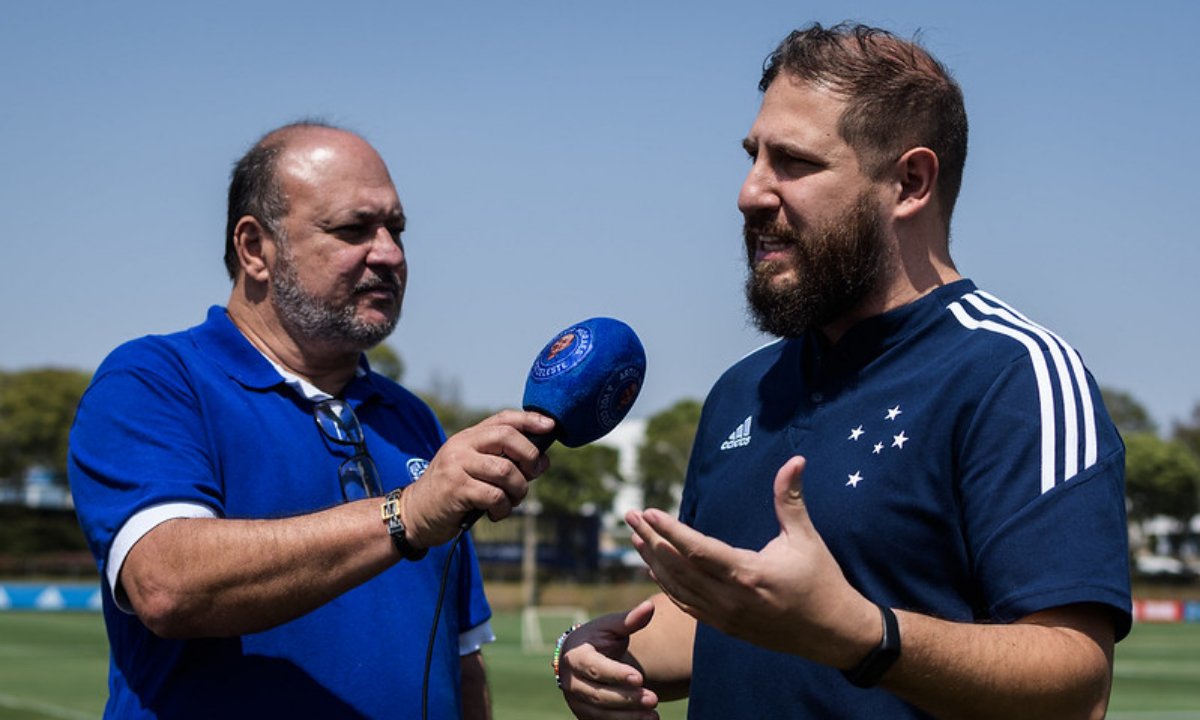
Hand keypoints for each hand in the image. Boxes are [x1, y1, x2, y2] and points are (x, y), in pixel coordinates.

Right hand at [402, 410, 553, 546]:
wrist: (414, 513)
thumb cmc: (451, 492)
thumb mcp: (472, 468)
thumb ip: (503, 461)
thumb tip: (542, 460)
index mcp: (467, 437)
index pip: (503, 419)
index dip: (530, 420)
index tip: (550, 425)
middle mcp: (461, 446)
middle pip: (507, 437)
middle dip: (529, 457)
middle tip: (531, 474)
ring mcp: (457, 466)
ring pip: (506, 471)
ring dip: (518, 490)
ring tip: (511, 501)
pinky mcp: (456, 490)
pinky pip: (495, 496)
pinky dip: (503, 508)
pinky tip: (495, 513)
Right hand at [559, 601, 660, 719]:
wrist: (579, 658)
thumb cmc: (598, 638)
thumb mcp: (610, 626)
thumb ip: (629, 620)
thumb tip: (650, 607)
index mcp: (575, 656)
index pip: (596, 668)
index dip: (616, 674)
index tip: (639, 677)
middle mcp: (570, 681)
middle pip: (599, 695)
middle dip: (627, 699)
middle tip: (654, 698)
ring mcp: (575, 701)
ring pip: (600, 714)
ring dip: (627, 717)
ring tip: (654, 715)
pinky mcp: (582, 715)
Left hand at [626, 456, 877, 668]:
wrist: (832, 634)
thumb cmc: (821, 581)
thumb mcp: (806, 538)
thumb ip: (790, 498)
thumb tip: (795, 460)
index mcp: (747, 573)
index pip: (697, 550)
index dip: (669, 531)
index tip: (647, 512)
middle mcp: (729, 598)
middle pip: (678, 567)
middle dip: (650, 540)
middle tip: (629, 516)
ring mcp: (725, 616)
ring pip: (677, 589)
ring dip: (652, 562)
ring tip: (635, 538)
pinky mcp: (725, 627)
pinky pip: (686, 606)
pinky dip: (667, 587)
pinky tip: (654, 570)